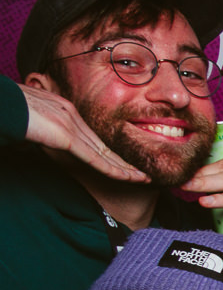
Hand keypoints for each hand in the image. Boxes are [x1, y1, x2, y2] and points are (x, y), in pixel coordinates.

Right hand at [19, 82, 147, 181]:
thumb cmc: (7, 110)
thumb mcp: (28, 120)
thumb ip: (40, 130)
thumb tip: (37, 142)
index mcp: (63, 110)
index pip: (92, 138)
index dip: (109, 154)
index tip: (123, 165)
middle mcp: (71, 115)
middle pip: (103, 145)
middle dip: (124, 162)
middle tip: (142, 174)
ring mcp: (70, 124)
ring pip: (104, 153)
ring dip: (125, 169)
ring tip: (143, 179)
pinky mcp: (65, 135)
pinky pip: (94, 157)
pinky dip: (113, 170)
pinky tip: (127, 178)